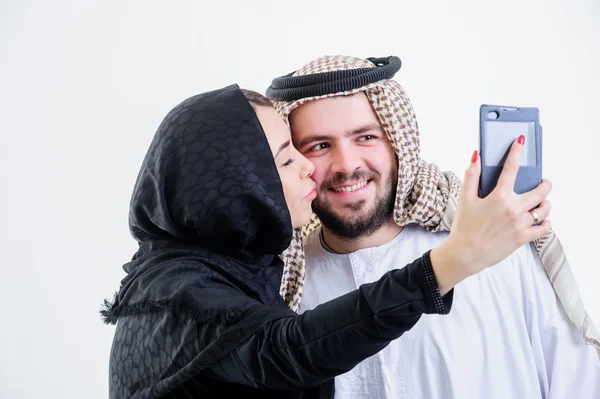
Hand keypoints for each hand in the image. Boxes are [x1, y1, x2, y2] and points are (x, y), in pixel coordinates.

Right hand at [430, 136, 551, 293]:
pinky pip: (544, 228)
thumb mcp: (465, 200)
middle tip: (542, 183)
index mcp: (499, 197)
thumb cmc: (464, 227)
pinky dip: (545, 223)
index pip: (511, 169)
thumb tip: (475, 157)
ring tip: (540, 203)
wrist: (465, 254)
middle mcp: (513, 209)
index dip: (516, 152)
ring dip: (545, 204)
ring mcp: (521, 224)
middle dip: (544, 184)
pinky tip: (540, 220)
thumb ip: (471, 176)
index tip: (521, 141)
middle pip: (540, 191)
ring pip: (545, 209)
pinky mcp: (523, 238)